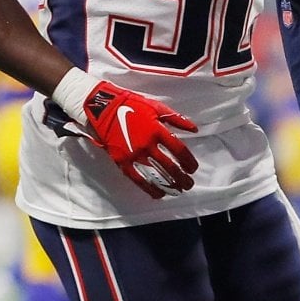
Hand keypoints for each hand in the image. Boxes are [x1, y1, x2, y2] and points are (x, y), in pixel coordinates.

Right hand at [79, 82, 199, 198]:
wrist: (105, 109)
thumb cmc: (133, 106)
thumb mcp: (157, 107)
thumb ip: (177, 119)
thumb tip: (194, 129)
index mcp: (157, 130)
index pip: (179, 150)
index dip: (188, 161)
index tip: (193, 168)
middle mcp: (147, 144)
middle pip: (169, 166)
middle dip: (182, 178)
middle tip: (189, 183)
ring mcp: (134, 155)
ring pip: (155, 175)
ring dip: (169, 186)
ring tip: (178, 191)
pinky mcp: (122, 162)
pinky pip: (138, 179)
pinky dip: (149, 189)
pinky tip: (159, 194)